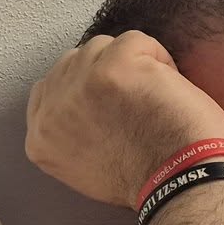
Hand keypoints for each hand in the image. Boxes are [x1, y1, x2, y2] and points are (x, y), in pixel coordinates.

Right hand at [27, 32, 223, 207]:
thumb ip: (70, 132)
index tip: (112, 95)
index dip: (84, 84)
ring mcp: (80, 87)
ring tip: (154, 97)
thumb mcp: (83, 166)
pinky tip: (168, 88)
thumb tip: (81, 104)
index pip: (47, 87)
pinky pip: (135, 40)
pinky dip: (159, 57)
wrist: (181, 184)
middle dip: (107, 71)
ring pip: (102, 46)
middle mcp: (53, 111)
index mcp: (42, 138)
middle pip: (73, 61)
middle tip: (139, 101)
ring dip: (134, 63)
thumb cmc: (150, 178)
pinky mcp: (113, 69)